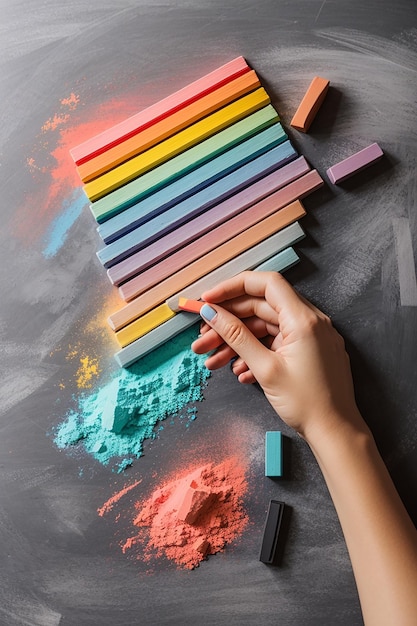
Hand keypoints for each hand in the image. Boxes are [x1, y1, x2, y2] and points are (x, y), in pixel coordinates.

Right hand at [191, 271, 361, 440]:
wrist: (335, 433)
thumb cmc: (307, 403)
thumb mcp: (265, 368)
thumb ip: (236, 335)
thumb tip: (212, 313)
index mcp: (303, 319)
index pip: (265, 284)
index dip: (233, 287)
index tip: (208, 300)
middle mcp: (310, 322)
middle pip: (260, 308)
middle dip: (228, 323)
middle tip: (201, 338)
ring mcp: (310, 337)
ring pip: (264, 329)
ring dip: (237, 343)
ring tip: (212, 361)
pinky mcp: (308, 353)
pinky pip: (276, 344)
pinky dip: (256, 353)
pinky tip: (238, 371)